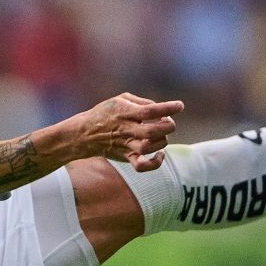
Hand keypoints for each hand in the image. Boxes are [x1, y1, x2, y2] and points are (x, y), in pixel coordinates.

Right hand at [64, 93, 181, 169]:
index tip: (180, 106)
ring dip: (162, 141)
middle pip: (153, 131)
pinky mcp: (126, 157)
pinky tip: (160, 154)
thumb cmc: (106, 112)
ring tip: (161, 135)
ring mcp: (126, 145)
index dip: (168, 108)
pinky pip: (141, 166)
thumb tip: (162, 109)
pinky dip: (154, 163)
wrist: (85, 133)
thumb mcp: (121, 99)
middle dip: (168, 126)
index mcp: (125, 111)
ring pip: (149, 147)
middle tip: (168, 123)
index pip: (150, 110)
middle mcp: (126, 129)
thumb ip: (142, 102)